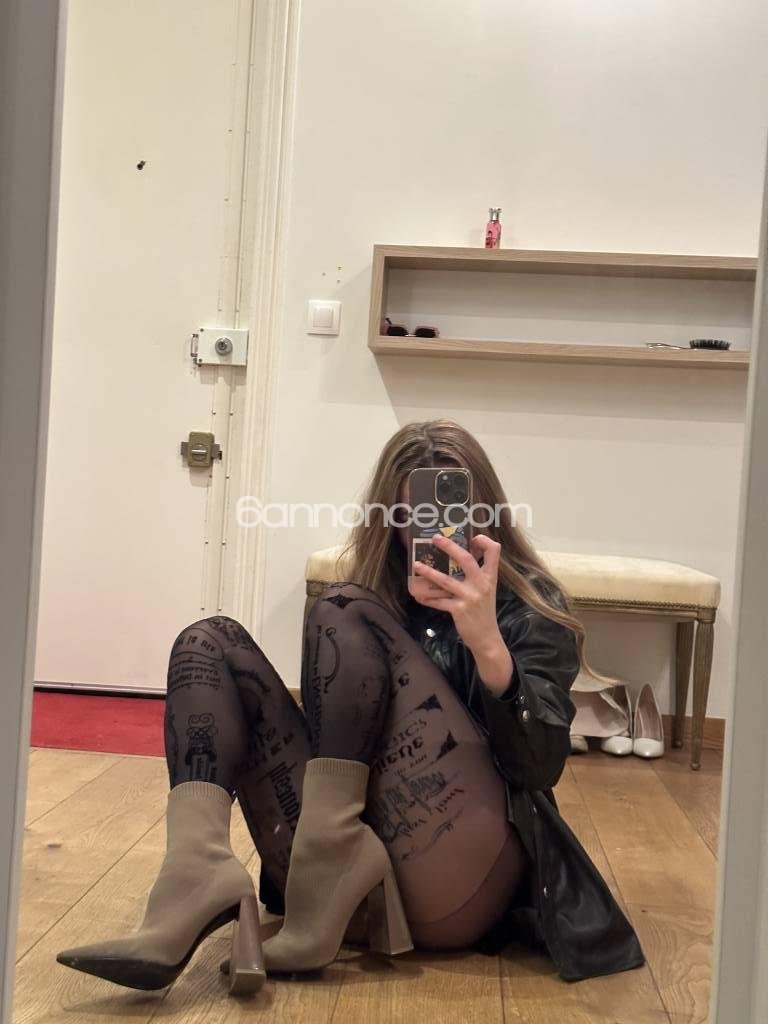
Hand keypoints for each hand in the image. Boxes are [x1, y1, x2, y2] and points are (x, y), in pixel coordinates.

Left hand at [412, 534, 513, 692]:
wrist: (487, 637)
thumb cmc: (484, 611)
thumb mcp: (487, 590)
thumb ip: (477, 575)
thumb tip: (460, 558)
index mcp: (490, 577)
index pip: (494, 552)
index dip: (484, 541)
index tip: (473, 537)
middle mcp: (482, 584)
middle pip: (466, 559)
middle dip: (449, 547)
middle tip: (435, 538)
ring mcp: (470, 597)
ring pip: (445, 580)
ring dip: (429, 572)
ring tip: (416, 565)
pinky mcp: (459, 609)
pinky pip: (439, 601)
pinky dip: (427, 598)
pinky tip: (418, 596)